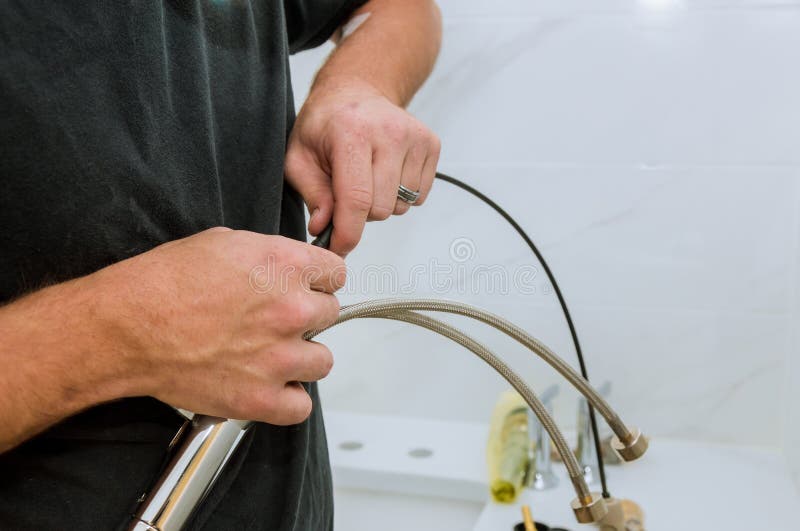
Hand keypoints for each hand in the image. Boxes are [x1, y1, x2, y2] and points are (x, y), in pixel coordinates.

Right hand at [96, 227, 344, 424]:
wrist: (127, 326)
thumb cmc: (164, 282)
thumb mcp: (224, 242)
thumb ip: (270, 255)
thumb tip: (288, 268)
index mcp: (285, 265)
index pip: (336, 273)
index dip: (319, 280)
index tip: (307, 288)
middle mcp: (291, 309)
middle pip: (331, 314)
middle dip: (306, 316)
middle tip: (273, 321)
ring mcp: (279, 356)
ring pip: (323, 360)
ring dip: (301, 358)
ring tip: (270, 355)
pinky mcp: (261, 398)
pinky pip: (301, 406)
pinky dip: (287, 400)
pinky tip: (268, 386)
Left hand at [285, 77, 440, 255]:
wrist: (356, 91)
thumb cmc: (325, 125)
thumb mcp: (299, 157)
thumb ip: (311, 194)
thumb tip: (323, 227)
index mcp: (352, 132)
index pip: (356, 199)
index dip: (348, 233)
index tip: (339, 248)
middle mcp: (389, 132)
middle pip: (380, 209)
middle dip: (360, 214)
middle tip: (347, 190)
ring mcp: (415, 137)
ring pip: (401, 206)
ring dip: (382, 203)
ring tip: (367, 177)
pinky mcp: (431, 144)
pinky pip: (419, 196)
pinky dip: (400, 194)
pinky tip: (385, 172)